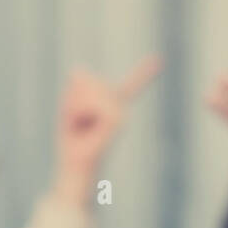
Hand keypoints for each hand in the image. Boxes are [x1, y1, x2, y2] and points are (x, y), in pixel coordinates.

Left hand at [53, 55, 162, 204]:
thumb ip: (74, 87)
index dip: (143, 73)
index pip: (128, 85)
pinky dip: (133, 81)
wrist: (76, 167)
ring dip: (74, 108)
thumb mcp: (68, 109)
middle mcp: (121, 107)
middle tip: (77, 121)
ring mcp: (121, 113)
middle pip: (87, 79)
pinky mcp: (115, 120)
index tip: (158, 62)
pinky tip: (158, 60)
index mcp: (114, 105)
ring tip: (81, 125)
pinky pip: (119, 98)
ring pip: (87, 92)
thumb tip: (77, 69)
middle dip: (72, 98)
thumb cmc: (72, 142)